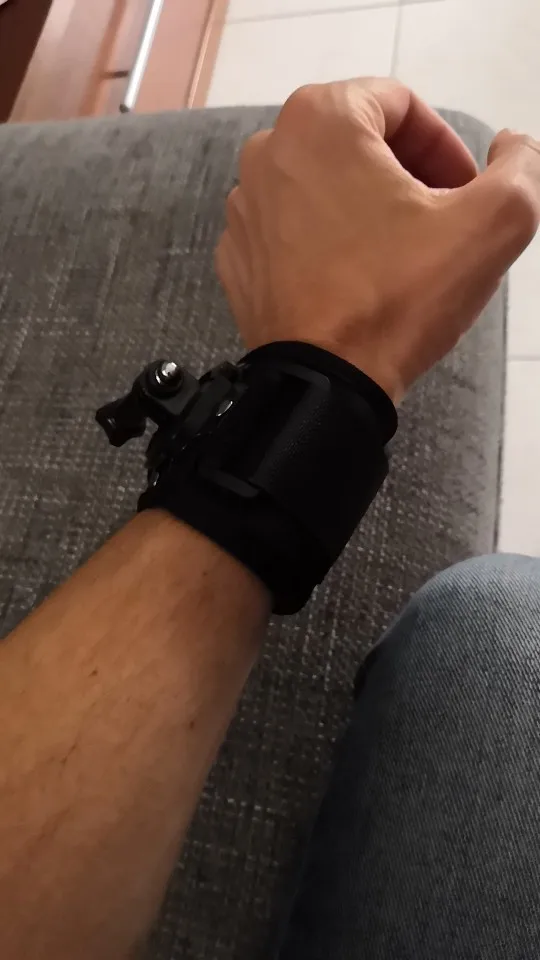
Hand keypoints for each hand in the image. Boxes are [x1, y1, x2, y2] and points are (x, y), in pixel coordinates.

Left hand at [216, 78, 539, 401]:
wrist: (325, 386)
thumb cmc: (399, 297)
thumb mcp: (490, 225)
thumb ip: (520, 170)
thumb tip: (514, 149)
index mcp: (320, 120)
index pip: (400, 104)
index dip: (444, 147)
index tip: (462, 195)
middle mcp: (268, 152)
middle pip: (357, 144)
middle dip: (406, 177)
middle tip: (438, 226)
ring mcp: (244, 210)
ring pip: (323, 188)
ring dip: (366, 210)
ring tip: (398, 258)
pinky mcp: (237, 259)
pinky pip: (293, 232)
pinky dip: (326, 244)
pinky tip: (355, 282)